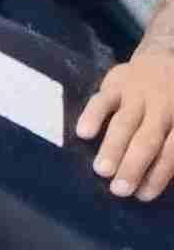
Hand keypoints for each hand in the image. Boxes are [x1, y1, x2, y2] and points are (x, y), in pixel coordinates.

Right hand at [78, 52, 173, 199]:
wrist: (166, 53)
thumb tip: (167, 175)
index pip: (171, 150)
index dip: (159, 173)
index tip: (144, 196)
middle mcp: (163, 105)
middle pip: (147, 139)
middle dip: (133, 165)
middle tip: (120, 190)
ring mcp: (138, 92)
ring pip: (124, 122)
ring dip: (112, 147)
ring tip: (101, 171)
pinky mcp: (115, 82)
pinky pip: (102, 99)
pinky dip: (93, 115)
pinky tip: (84, 133)